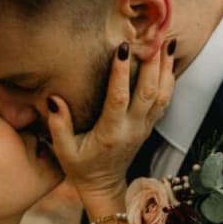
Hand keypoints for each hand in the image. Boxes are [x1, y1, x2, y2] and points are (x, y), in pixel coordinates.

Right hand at [47, 39, 176, 204]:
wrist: (104, 186)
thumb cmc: (81, 167)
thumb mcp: (64, 150)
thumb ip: (58, 125)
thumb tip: (54, 99)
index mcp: (110, 133)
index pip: (118, 99)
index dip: (121, 73)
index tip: (122, 49)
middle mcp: (132, 128)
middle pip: (149, 92)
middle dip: (153, 63)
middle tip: (153, 37)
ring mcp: (144, 127)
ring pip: (161, 95)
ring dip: (166, 69)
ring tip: (167, 42)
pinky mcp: (149, 126)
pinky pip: (164, 101)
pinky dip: (169, 80)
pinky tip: (169, 61)